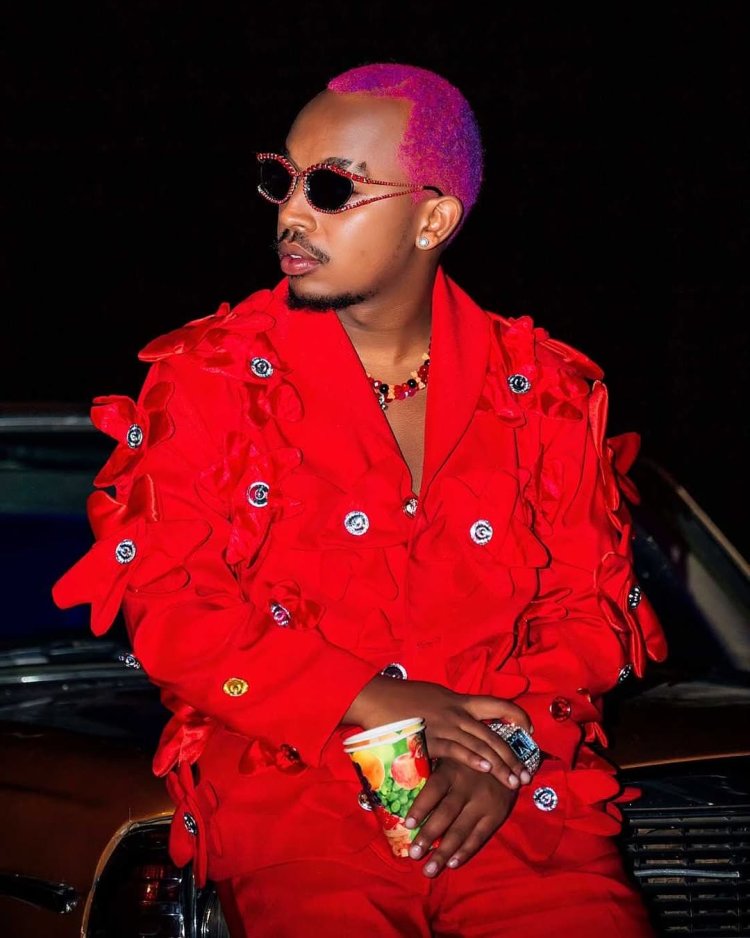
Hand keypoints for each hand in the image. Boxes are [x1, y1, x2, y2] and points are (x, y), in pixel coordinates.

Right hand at [344, 676, 533, 789]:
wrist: (376, 697)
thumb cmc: (402, 698)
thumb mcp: (433, 698)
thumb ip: (450, 709)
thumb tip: (462, 720)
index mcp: (458, 700)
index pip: (495, 704)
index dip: (516, 714)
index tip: (530, 728)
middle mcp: (456, 711)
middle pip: (492, 733)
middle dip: (512, 756)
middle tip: (525, 774)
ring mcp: (444, 724)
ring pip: (480, 744)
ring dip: (499, 764)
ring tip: (513, 781)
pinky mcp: (431, 738)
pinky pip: (457, 750)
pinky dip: (473, 759)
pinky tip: (486, 770)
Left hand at [405, 757, 516, 876]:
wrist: (507, 760)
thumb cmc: (467, 761)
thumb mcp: (451, 757)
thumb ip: (432, 772)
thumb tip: (404, 792)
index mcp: (452, 770)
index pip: (434, 789)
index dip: (421, 807)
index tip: (407, 824)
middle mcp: (467, 787)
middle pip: (446, 814)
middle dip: (428, 836)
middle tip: (414, 854)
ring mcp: (483, 803)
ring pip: (461, 830)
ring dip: (444, 852)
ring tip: (429, 869)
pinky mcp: (496, 815)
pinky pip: (479, 837)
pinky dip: (465, 851)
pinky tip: (452, 863)